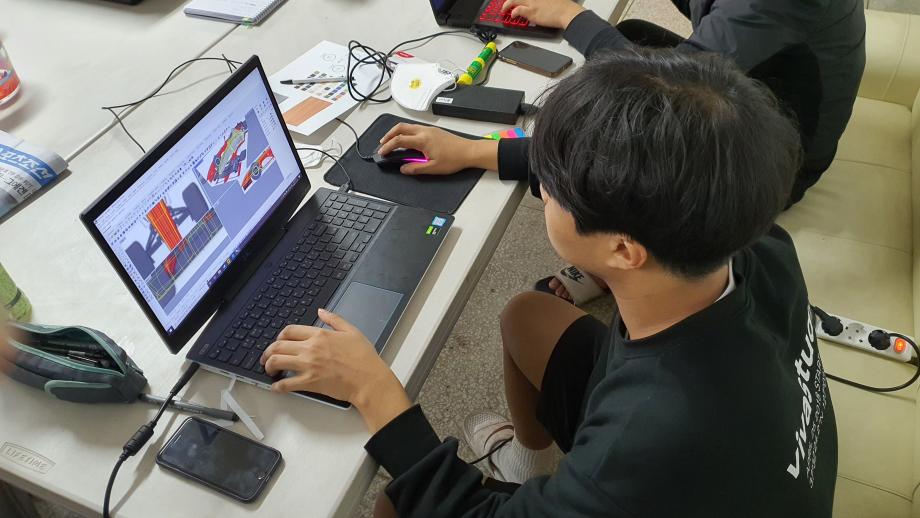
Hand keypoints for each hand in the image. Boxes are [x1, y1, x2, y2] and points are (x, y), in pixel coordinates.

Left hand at [260, 309, 410, 432]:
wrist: (369, 379)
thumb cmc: (364, 358)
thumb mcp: (352, 331)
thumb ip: (334, 319)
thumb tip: (321, 311)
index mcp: (319, 334)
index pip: (289, 331)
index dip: (279, 336)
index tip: (278, 342)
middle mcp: (310, 348)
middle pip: (278, 346)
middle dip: (268, 352)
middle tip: (267, 358)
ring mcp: (308, 365)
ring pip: (277, 362)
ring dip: (268, 366)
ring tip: (269, 370)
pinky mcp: (309, 382)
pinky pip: (286, 384)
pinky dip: (277, 386)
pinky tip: (277, 387)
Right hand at [377, 123, 497, 174]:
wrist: (469, 151)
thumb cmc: (454, 159)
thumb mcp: (433, 168)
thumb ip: (416, 168)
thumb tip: (403, 168)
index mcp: (422, 140)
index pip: (399, 140)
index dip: (388, 146)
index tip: (382, 152)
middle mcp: (424, 131)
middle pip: (400, 128)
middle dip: (388, 135)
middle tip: (382, 144)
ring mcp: (429, 129)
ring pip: (407, 126)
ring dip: (397, 132)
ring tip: (391, 141)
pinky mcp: (433, 131)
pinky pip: (415, 127)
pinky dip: (406, 132)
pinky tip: (406, 140)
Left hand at [501, 0, 584, 27]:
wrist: (567, 12)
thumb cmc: (562, 7)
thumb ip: (543, 1)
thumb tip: (540, 4)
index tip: (516, 1)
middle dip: (509, 0)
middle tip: (506, 4)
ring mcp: (532, 2)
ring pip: (514, 0)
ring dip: (507, 5)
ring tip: (504, 10)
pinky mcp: (531, 11)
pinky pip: (518, 10)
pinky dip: (513, 12)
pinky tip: (512, 15)